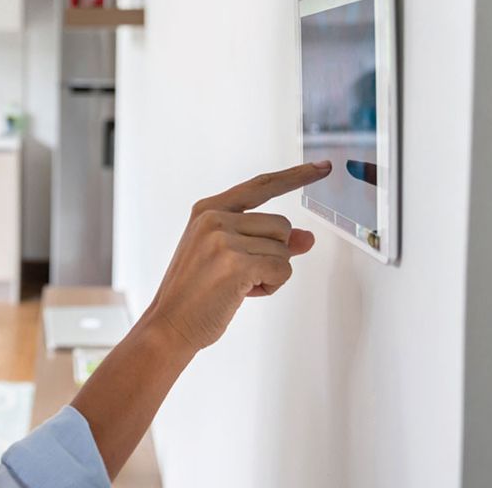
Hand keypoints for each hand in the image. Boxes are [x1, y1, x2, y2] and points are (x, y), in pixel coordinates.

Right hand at [140, 161, 332, 353]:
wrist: (169, 324)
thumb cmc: (195, 293)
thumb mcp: (227, 256)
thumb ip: (264, 240)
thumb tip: (307, 238)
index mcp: (207, 210)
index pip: (261, 186)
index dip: (295, 176)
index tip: (322, 167)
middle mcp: (214, 218)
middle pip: (281, 225)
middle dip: (273, 254)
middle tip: (240, 274)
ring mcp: (223, 239)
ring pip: (284, 250)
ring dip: (272, 272)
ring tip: (237, 285)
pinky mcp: (236, 262)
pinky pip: (283, 270)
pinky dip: (271, 286)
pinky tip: (242, 294)